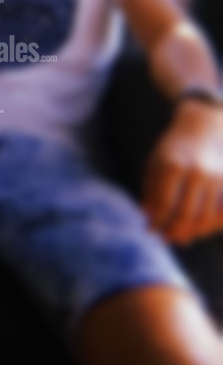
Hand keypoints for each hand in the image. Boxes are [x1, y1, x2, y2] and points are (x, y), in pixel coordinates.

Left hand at [143, 100, 222, 244]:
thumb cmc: (172, 147)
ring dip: (192, 232)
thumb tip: (148, 217)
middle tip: (166, 238)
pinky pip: (221, 213)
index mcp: (172, 165)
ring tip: (181, 237)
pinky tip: (200, 230)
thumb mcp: (155, 162)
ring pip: (205, 217)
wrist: (202, 126)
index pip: (163, 204)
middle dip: (173, 231)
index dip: (156, 221)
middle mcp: (196, 171)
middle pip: (184, 214)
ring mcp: (215, 177)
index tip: (151, 230)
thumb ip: (150, 189)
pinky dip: (211, 226)